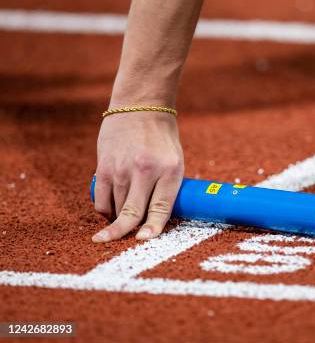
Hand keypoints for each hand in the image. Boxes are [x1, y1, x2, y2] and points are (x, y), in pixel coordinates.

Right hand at [92, 111, 183, 241]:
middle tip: (115, 244)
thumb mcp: (175, 162)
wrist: (141, 107)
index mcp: (169, 170)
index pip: (160, 208)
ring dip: (118, 219)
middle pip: (132, 212)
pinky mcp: (104, 166)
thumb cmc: (162, 140)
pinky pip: (101, 199)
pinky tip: (110, 210)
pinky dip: (105, 210)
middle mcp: (145, 171)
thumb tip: (154, 221)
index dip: (152, 228)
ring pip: (116, 208)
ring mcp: (122, 169)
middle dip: (123, 233)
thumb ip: (166, 189)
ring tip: (123, 217)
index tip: (144, 240)